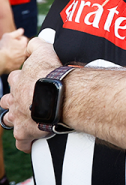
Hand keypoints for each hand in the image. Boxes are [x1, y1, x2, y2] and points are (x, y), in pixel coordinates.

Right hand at [0, 29, 27, 72]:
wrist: (0, 61)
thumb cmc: (3, 48)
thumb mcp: (8, 36)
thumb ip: (16, 33)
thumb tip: (22, 30)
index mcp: (23, 44)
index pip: (24, 38)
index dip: (18, 38)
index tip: (12, 39)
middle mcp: (25, 52)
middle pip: (23, 47)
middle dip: (18, 46)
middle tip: (10, 46)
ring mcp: (22, 60)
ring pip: (20, 55)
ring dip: (16, 53)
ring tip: (8, 53)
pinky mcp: (18, 66)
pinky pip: (17, 62)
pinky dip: (13, 60)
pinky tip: (8, 59)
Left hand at [0, 38, 64, 152]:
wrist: (60, 94)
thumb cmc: (52, 74)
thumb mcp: (44, 51)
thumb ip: (36, 45)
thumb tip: (33, 41)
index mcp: (19, 81)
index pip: (15, 79)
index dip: (21, 80)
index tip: (31, 81)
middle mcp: (15, 99)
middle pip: (7, 101)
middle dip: (14, 101)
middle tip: (26, 102)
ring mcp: (18, 116)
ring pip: (9, 120)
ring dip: (16, 120)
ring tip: (27, 121)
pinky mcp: (25, 132)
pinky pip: (22, 141)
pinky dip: (26, 143)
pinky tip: (31, 143)